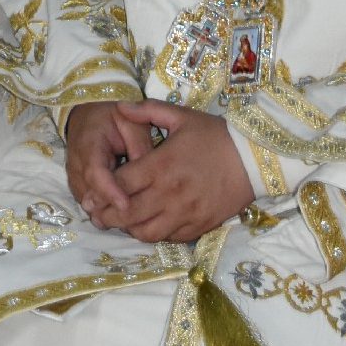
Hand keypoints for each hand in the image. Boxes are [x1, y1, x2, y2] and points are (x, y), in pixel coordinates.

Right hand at [65, 100, 139, 226]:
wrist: (88, 115)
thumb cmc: (114, 118)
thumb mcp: (132, 123)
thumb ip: (140, 147)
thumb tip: (149, 177)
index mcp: (89, 143)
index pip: (95, 172)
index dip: (110, 191)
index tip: (127, 205)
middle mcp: (76, 163)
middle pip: (89, 194)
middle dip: (109, 210)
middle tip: (134, 221)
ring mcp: (74, 176)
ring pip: (88, 203)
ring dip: (106, 212)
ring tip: (131, 220)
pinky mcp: (77, 185)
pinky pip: (89, 203)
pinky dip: (103, 210)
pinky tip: (122, 215)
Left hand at [108, 101, 253, 242]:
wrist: (254, 158)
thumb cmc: (215, 135)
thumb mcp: (181, 116)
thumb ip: (147, 110)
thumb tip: (119, 106)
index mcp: (161, 166)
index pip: (120, 186)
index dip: (100, 194)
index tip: (91, 196)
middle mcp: (169, 193)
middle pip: (127, 214)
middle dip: (107, 217)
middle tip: (97, 216)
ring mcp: (185, 213)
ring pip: (146, 233)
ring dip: (130, 229)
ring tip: (123, 222)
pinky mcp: (199, 226)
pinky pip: (169, 238)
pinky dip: (155, 234)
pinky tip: (150, 224)